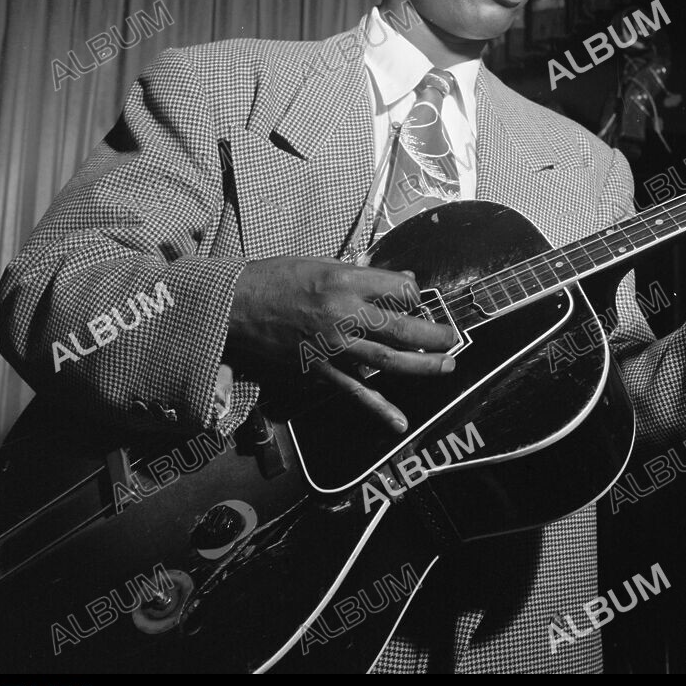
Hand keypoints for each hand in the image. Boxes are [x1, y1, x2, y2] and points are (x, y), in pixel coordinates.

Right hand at [224, 257, 456, 431]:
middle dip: (434, 335)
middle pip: (402, 328)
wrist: (232, 307)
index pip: (399, 289)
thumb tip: (402, 284)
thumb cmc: (275, 278)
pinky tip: (400, 422)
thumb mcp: (321, 263)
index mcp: (344, 281)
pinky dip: (379, 408)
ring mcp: (333, 346)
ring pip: (388, 361)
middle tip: (453, 338)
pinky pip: (355, 391)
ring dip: (423, 366)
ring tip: (447, 365)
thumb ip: (362, 275)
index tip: (416, 297)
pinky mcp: (319, 369)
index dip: (414, 293)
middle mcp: (343, 313)